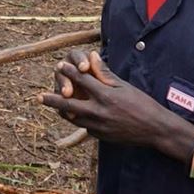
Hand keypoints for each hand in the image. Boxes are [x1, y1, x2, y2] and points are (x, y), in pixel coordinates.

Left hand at [41, 50, 180, 151]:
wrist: (155, 130)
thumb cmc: (142, 104)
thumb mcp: (123, 86)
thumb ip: (104, 73)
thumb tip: (91, 56)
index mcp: (106, 96)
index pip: (82, 80)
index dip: (69, 71)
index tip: (59, 65)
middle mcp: (100, 113)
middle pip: (69, 104)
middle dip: (52, 99)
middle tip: (39, 96)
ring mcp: (99, 127)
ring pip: (73, 118)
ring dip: (62, 111)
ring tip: (53, 105)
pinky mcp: (100, 137)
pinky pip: (84, 126)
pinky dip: (78, 119)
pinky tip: (74, 114)